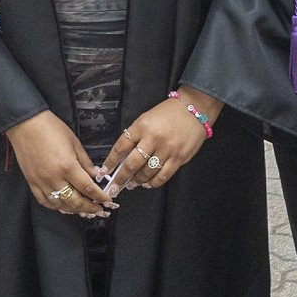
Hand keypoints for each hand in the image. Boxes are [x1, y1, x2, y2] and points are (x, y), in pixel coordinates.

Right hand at [3, 110, 112, 216]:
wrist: (25, 124)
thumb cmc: (50, 128)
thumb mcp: (74, 142)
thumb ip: (85, 162)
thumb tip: (95, 176)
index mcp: (67, 167)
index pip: (88, 188)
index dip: (100, 197)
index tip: (108, 201)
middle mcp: (54, 178)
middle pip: (76, 201)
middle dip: (90, 208)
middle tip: (100, 210)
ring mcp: (42, 182)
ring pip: (60, 205)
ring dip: (75, 210)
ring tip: (85, 211)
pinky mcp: (32, 183)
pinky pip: (45, 201)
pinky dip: (56, 207)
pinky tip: (64, 207)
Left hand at [101, 87, 219, 191]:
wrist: (193, 109)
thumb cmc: (168, 113)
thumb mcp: (146, 118)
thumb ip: (135, 136)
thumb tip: (122, 157)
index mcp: (141, 126)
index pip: (121, 147)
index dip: (110, 162)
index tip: (103, 172)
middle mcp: (153, 138)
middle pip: (132, 164)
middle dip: (120, 179)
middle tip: (114, 187)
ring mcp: (167, 149)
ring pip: (147, 172)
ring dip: (137, 181)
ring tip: (132, 184)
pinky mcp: (179, 158)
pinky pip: (163, 176)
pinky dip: (153, 182)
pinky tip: (148, 183)